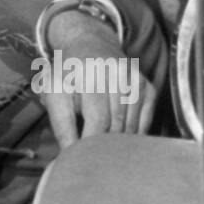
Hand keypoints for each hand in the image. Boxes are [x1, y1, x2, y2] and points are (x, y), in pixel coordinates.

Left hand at [38, 11, 156, 148]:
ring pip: (131, 128)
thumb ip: (61, 126)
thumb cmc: (68, 75)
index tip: (81, 159)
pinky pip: (144, 123)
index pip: (98, 120)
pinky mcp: (148, 87)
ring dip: (116, 142)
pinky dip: (130, 134)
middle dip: (102, 145)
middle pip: (116, 126)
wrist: (90, 44)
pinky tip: (117, 134)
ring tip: (103, 146)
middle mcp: (118, 73)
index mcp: (91, 74)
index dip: (89, 144)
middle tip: (92, 158)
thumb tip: (68, 158)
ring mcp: (136, 80)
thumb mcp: (55, 94)